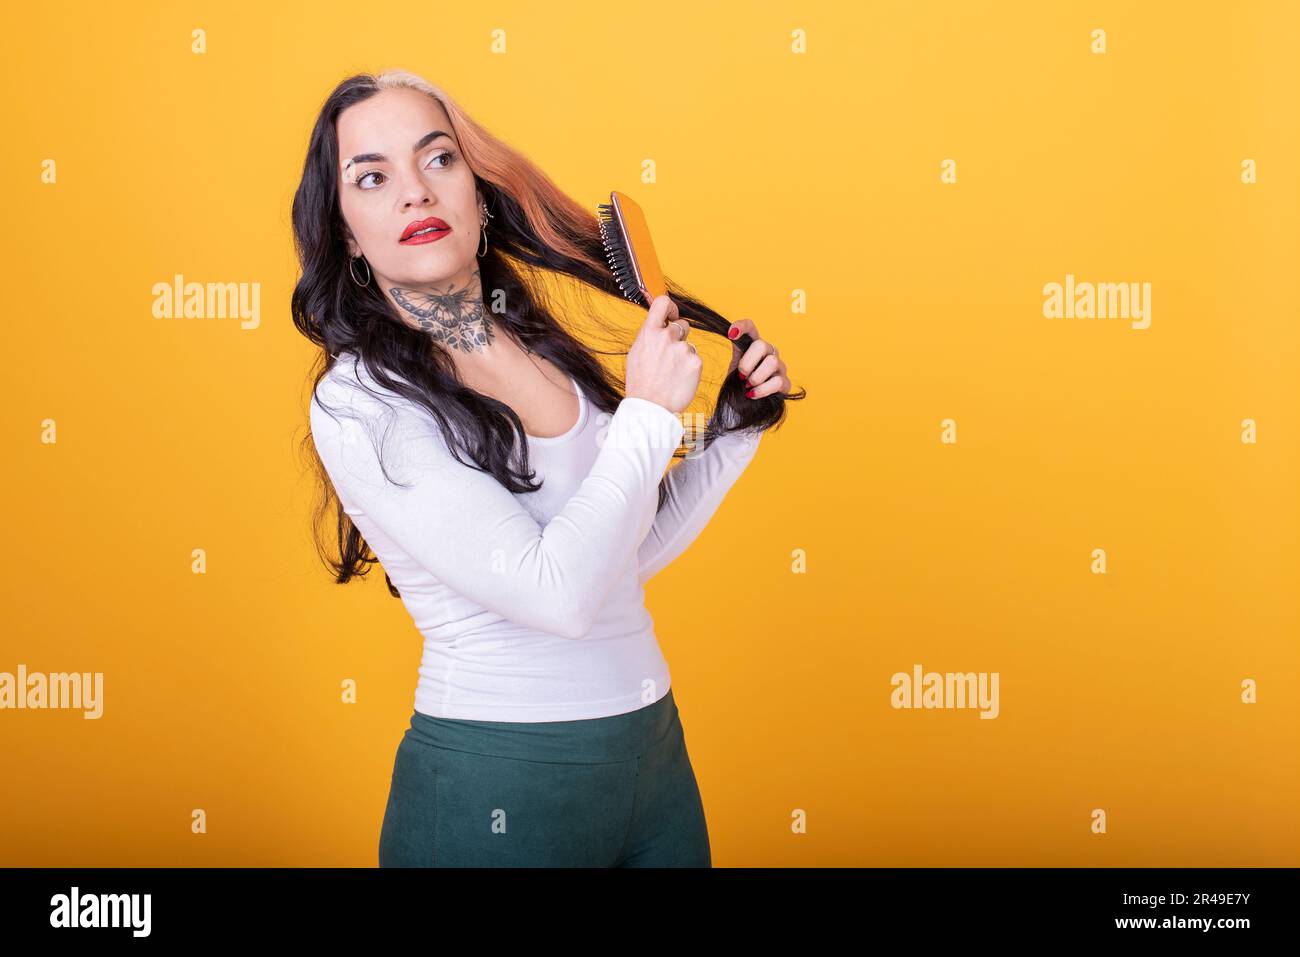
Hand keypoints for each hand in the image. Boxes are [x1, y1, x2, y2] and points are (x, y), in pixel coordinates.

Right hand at [625, 295, 702, 413]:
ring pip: (689, 345)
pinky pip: (695, 359)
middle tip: (670, 357)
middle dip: (679, 337)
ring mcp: (683, 349)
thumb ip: (650, 336)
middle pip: (682, 325)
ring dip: (683, 355)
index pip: (663, 303)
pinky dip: (690, 368)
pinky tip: (679, 379)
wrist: (650, 407)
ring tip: (672, 373)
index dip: (670, 307)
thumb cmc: (640, 383)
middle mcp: (667, 337)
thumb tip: (659, 325)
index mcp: (649, 332)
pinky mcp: (696, 362)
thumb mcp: (636, 353)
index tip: (672, 315)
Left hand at [727, 319, 788, 398]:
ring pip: (772, 362)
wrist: (742, 407)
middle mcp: (769, 352)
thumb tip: (731, 333)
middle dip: (747, 363)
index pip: (750, 327)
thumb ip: (736, 349)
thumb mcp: (734, 366)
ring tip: (748, 386)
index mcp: (753, 346)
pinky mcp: (785, 383)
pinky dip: (762, 390)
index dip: (742, 326)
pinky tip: (753, 394)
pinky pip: (777, 382)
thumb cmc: (738, 385)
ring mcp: (779, 367)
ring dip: (755, 377)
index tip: (731, 333)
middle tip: (741, 376)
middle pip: (762, 345)